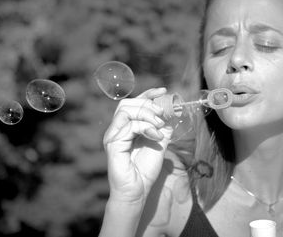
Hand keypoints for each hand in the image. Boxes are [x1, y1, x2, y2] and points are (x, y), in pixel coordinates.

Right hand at [103, 87, 173, 203]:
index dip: (148, 94)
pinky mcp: (113, 143)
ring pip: (126, 110)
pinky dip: (145, 127)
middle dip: (148, 104)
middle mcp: (117, 129)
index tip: (163, 91)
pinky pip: (129, 125)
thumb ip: (162, 128)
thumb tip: (170, 114)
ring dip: (146, 114)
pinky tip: (155, 137)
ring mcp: (113, 135)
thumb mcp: (159, 144)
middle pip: (127, 103)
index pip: (134, 103)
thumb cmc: (145, 170)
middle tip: (162, 115)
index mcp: (126, 127)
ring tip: (158, 126)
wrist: (137, 191)